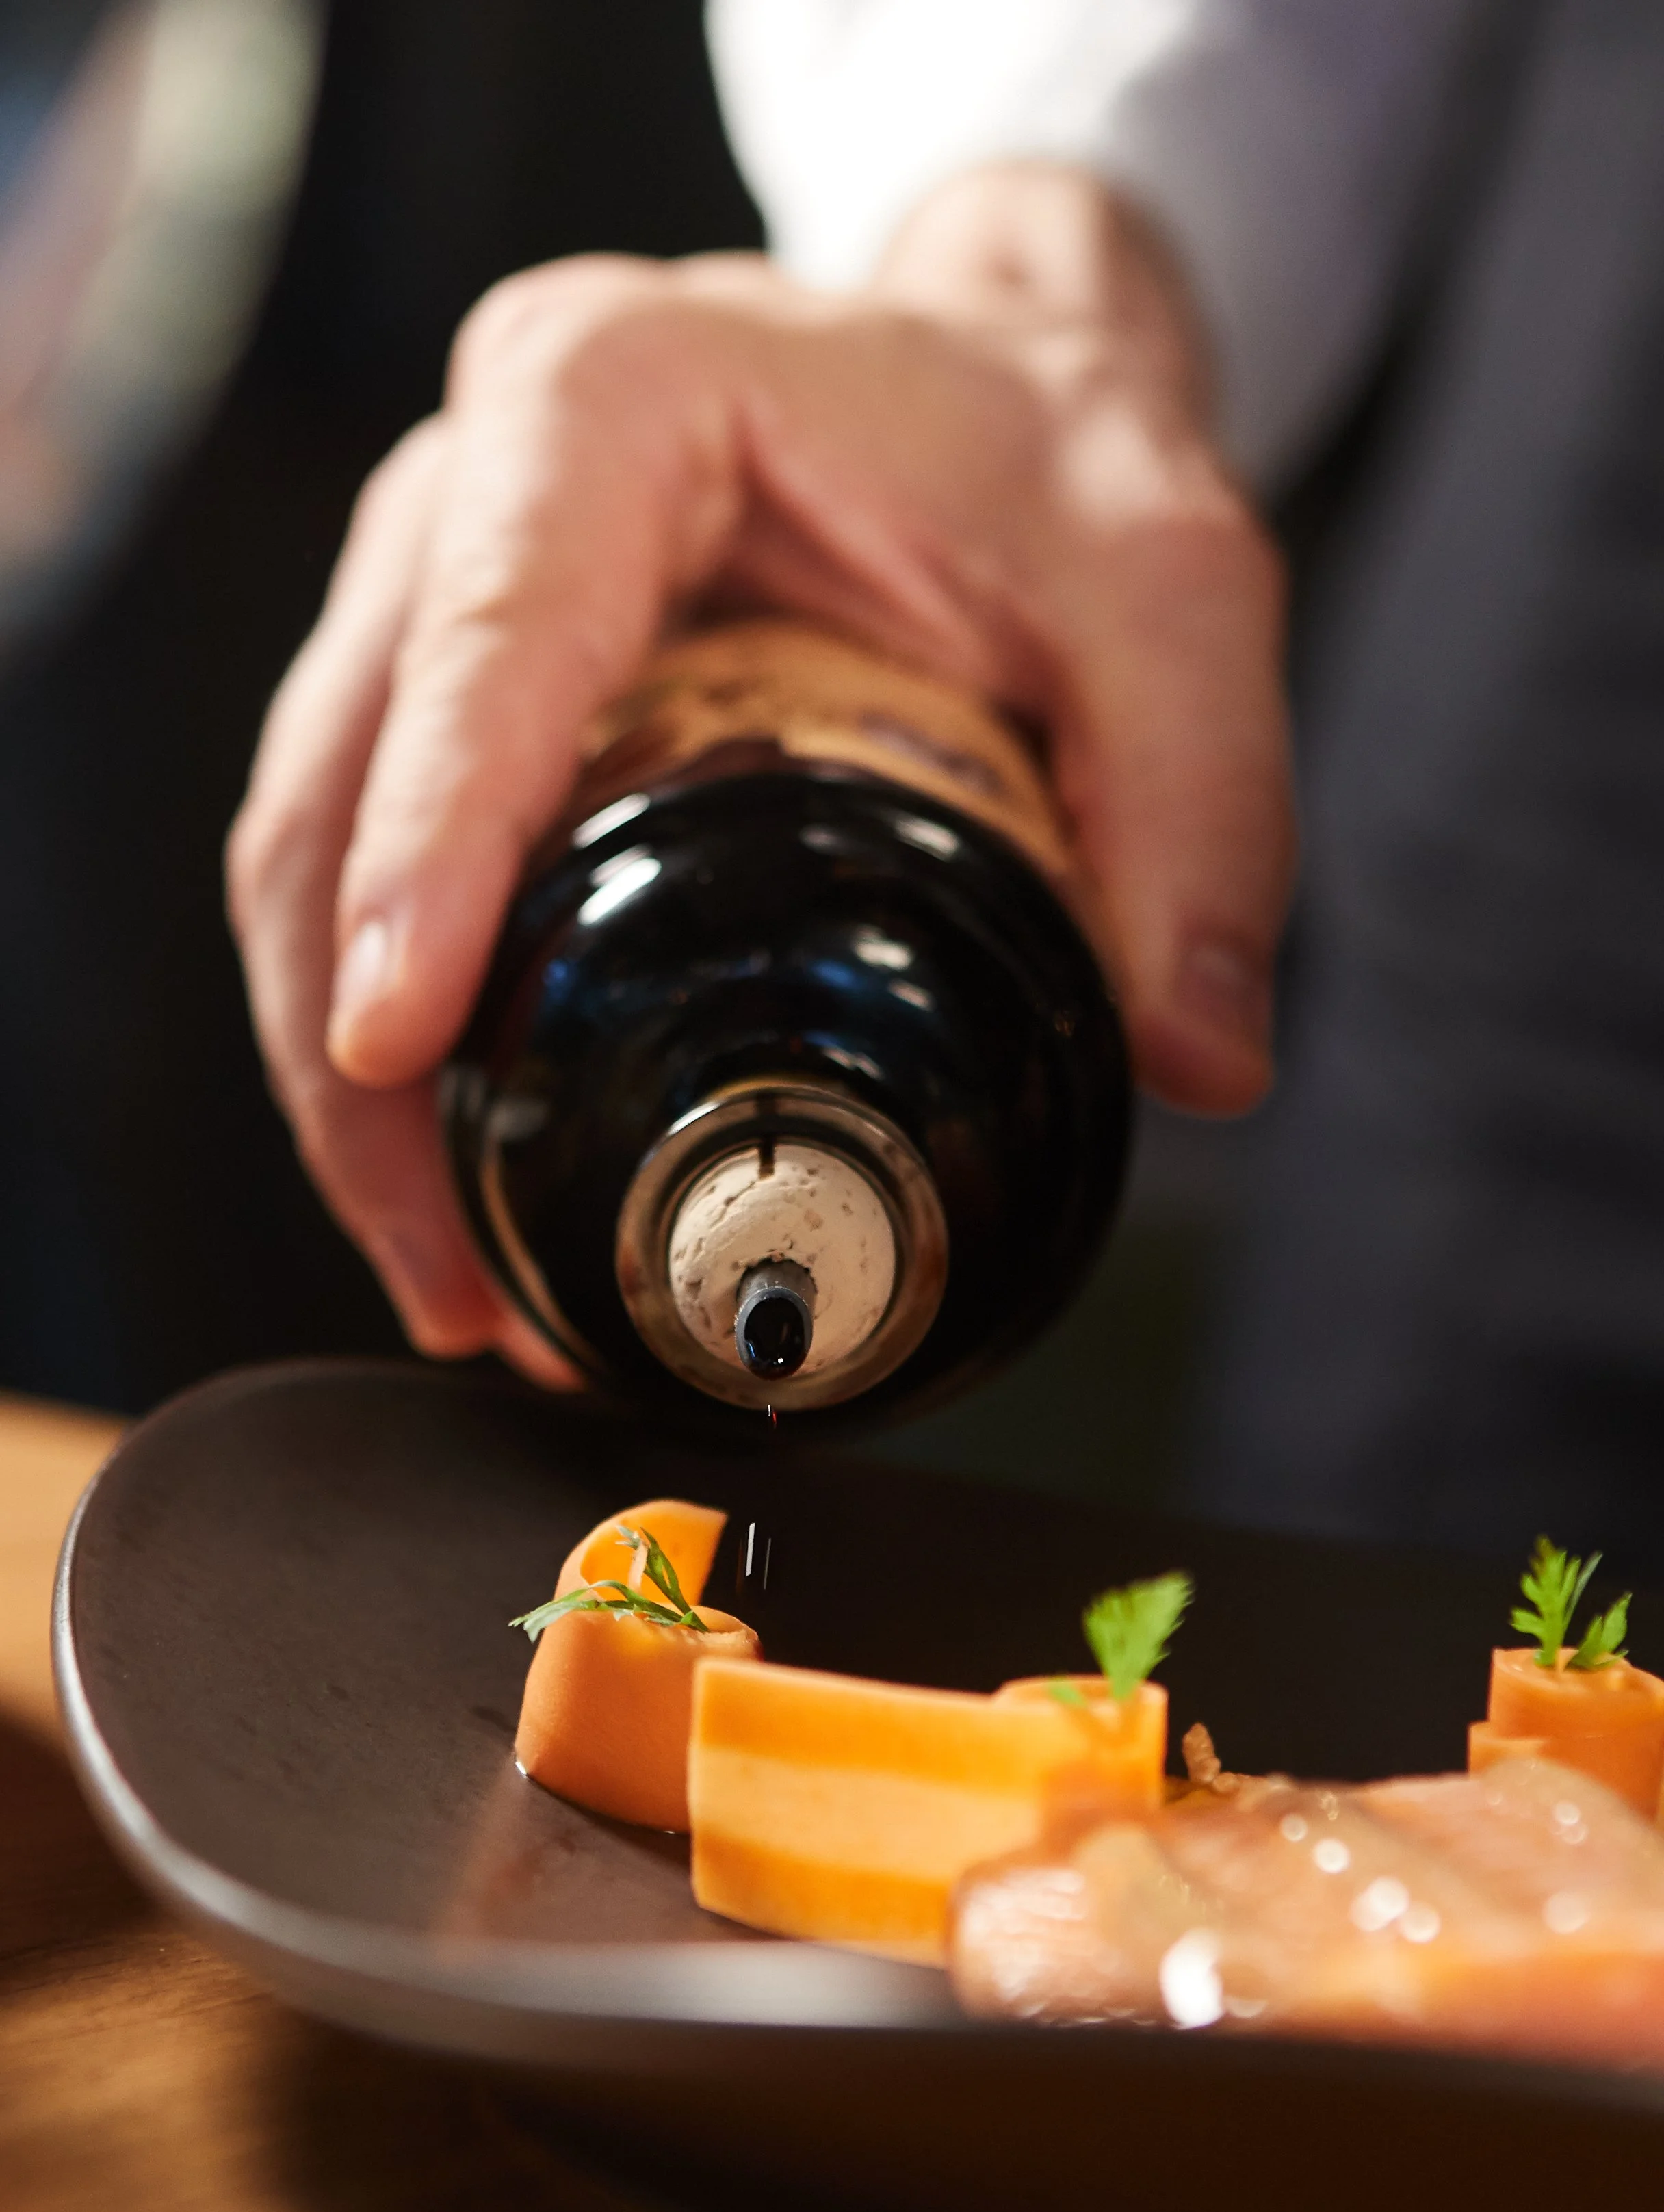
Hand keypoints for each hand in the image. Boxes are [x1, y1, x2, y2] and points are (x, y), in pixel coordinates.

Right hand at [226, 162, 1293, 1373]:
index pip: (484, 644)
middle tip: (452, 1277)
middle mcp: (473, 485)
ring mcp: (433, 587)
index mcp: (611, 402)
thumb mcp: (1170, 589)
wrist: (993, 385)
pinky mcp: (442, 691)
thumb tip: (1199, 1056)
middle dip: (355, 1053)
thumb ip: (1203, 802)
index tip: (398, 1042)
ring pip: (305, 846)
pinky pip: (363, 870)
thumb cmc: (1047, 449)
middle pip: (333, 781)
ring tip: (455, 1287)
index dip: (423, 854)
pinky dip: (389, 1045)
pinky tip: (464, 1186)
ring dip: (348, 1085)